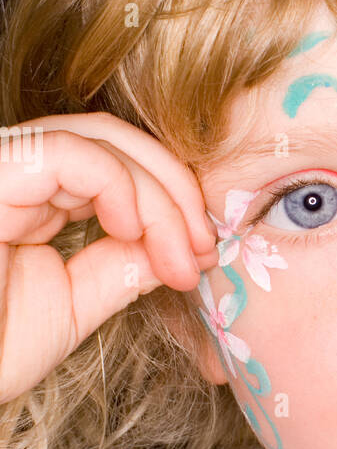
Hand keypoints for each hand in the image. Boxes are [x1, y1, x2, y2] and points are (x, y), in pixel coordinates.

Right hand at [0, 112, 219, 403]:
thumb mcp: (72, 307)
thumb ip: (120, 268)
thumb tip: (177, 247)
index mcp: (26, 196)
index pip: (110, 163)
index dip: (168, 199)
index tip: (201, 255)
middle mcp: (9, 171)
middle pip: (111, 141)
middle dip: (174, 190)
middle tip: (205, 248)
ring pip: (98, 141)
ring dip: (159, 196)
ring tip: (181, 253)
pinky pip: (68, 154)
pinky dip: (118, 185)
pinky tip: (137, 232)